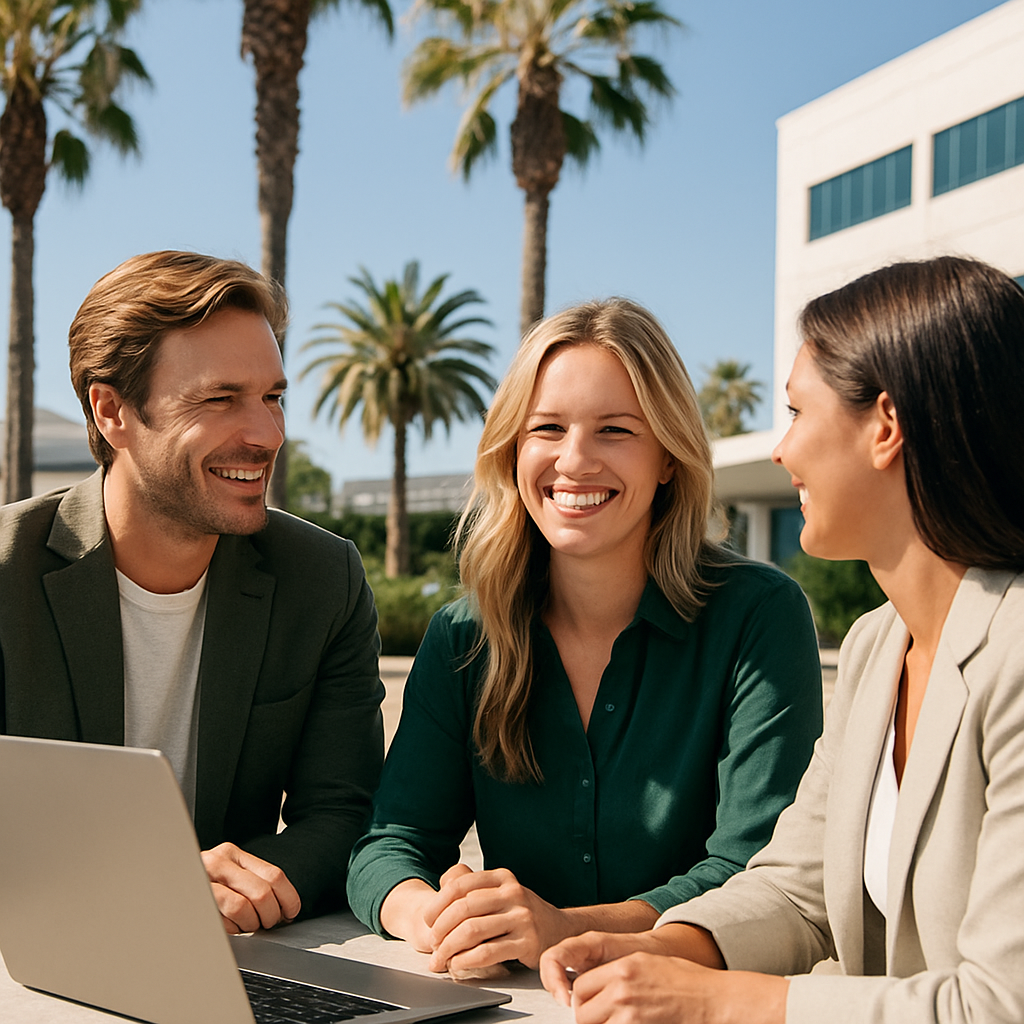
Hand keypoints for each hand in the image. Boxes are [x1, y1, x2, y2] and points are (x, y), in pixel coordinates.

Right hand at [200, 842, 300, 933]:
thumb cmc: (203, 887)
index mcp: (232, 853)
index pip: (274, 874)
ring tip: (246, 925)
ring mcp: (202, 883)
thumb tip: (285, 906)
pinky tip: (229, 926)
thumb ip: (253, 882)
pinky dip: (232, 930)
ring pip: (243, 907)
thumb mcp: (229, 875)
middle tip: (267, 922)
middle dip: (270, 915)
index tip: (291, 911)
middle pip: (262, 892)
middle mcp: (217, 863)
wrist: (162, 886)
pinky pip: (223, 922)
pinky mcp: (194, 904)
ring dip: (251, 924)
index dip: (289, 898)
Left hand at [424, 864, 572, 972]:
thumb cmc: (519, 911)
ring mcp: (522, 917)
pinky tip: (458, 964)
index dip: (438, 903)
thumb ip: (472, 884)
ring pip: (472, 931)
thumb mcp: (499, 890)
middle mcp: (513, 893)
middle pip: (463, 909)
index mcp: (502, 877)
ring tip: (441, 958)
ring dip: (449, 948)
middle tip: (432, 944)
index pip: (460, 885)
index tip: (427, 920)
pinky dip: (466, 960)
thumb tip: (443, 883)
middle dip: (440, 929)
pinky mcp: (527, 942)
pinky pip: (488, 952)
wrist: (557, 928)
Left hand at [541, 931, 787, 1023]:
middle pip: (583, 1011)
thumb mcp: (648, 963)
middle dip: (587, 1016)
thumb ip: (619, 973)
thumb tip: (600, 985)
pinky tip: (631, 1023)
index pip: (582, 986)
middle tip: (599, 1017)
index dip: (581, 997)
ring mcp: (630, 1014)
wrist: (713, 999)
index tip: (588, 1003)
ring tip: (616, 1020)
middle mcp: (622, 990)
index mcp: (623, 968)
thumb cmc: (687, 980)